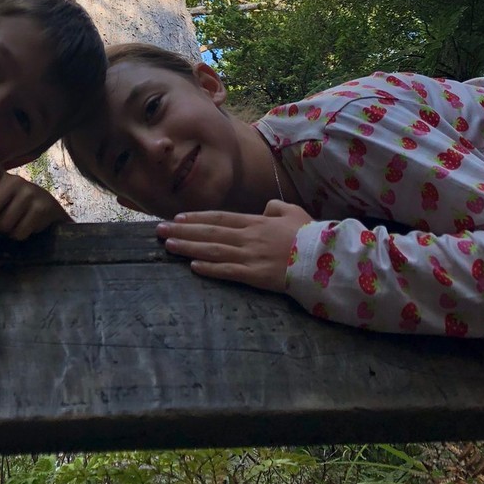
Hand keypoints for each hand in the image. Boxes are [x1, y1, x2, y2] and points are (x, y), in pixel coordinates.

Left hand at [0, 158, 71, 238]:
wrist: (48, 212)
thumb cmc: (14, 206)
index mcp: (1, 175)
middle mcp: (15, 180)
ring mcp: (29, 192)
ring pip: (4, 223)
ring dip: (7, 231)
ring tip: (15, 222)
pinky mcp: (41, 207)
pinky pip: (19, 232)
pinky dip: (19, 235)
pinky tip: (25, 226)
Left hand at [156, 200, 312, 293]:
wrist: (323, 259)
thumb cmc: (310, 235)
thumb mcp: (293, 212)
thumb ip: (275, 207)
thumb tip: (264, 208)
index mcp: (255, 221)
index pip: (219, 217)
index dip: (196, 217)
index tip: (177, 217)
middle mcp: (248, 237)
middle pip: (209, 232)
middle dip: (182, 231)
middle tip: (159, 229)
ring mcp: (250, 256)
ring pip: (213, 250)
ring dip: (188, 247)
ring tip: (168, 245)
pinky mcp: (255, 276)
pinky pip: (228, 271)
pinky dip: (209, 268)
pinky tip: (192, 266)